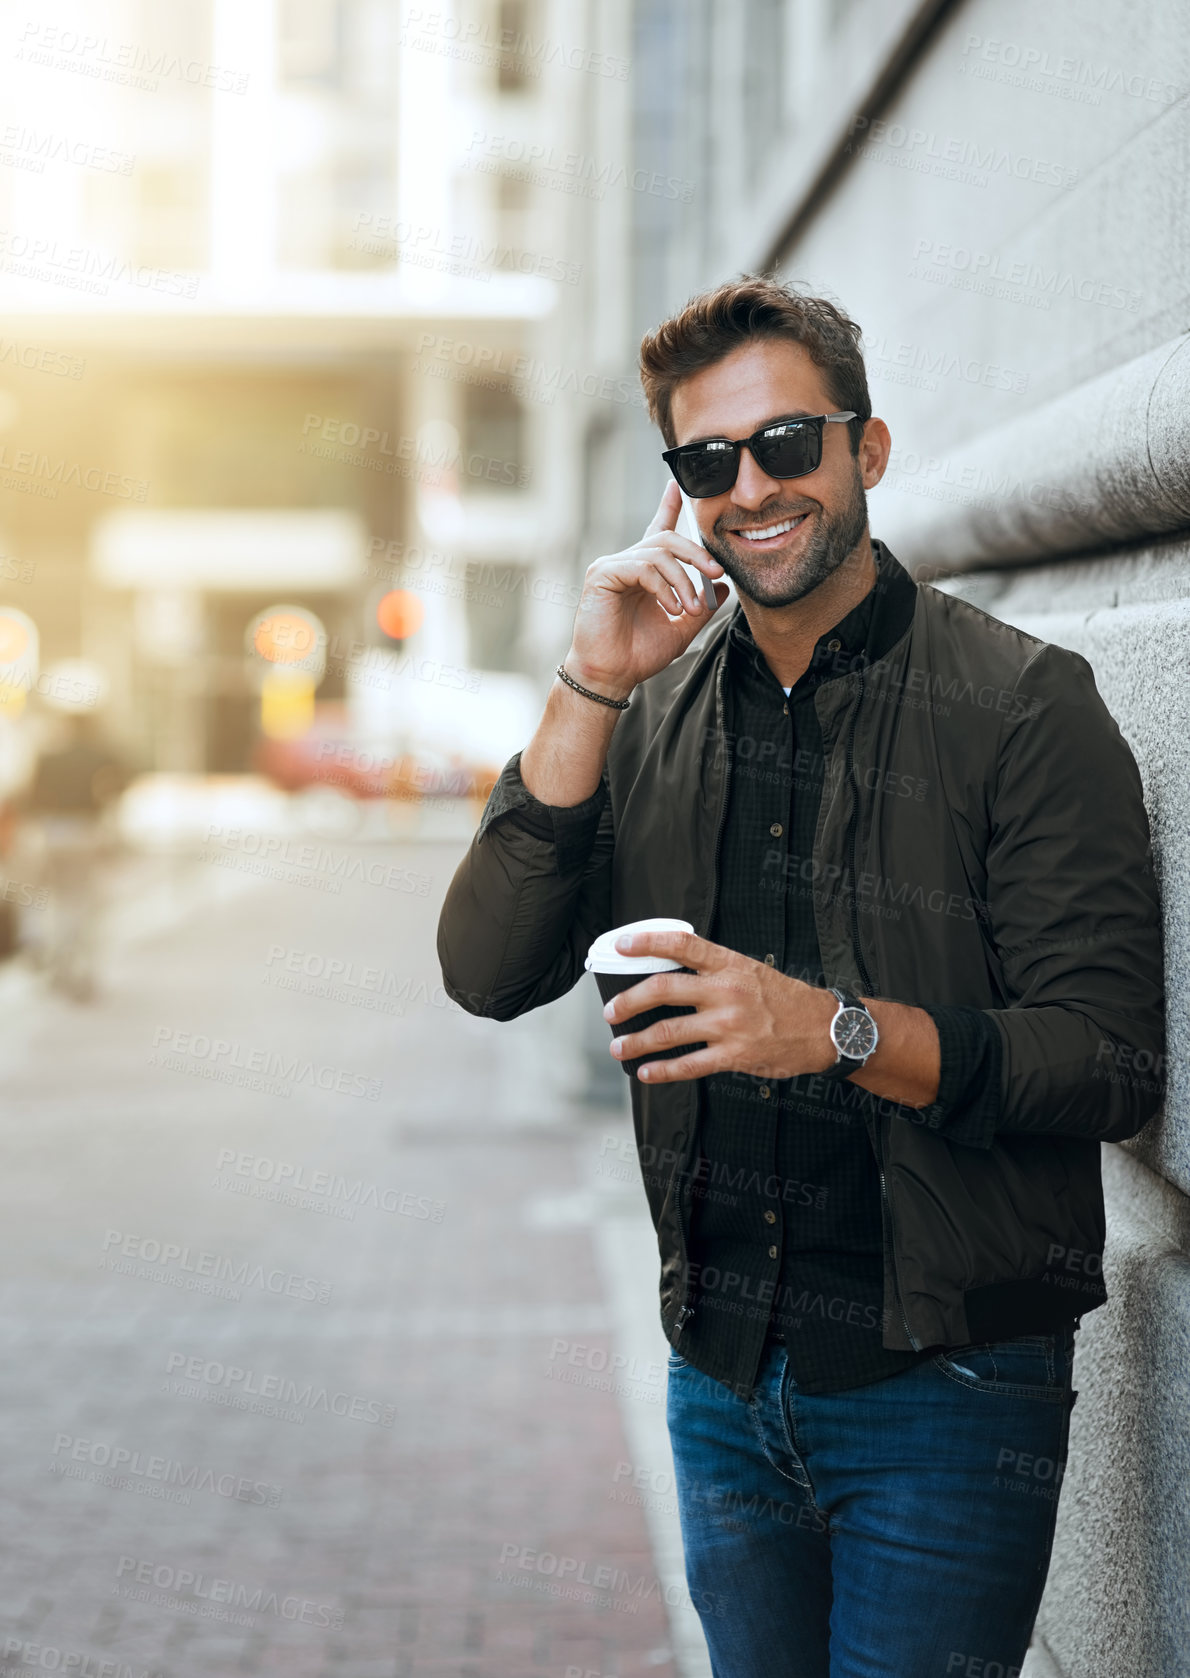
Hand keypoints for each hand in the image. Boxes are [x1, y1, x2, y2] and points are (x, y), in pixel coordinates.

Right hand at [565, 481, 730, 699]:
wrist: (613, 676)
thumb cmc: (640, 654)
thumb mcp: (682, 628)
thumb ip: (701, 607)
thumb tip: (722, 588)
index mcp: (644, 572)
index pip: (658, 530)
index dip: (668, 506)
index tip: (678, 487)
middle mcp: (627, 563)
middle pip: (667, 538)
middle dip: (697, 553)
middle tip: (717, 573)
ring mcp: (613, 566)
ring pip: (659, 554)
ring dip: (683, 581)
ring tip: (691, 610)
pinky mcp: (602, 574)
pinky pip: (643, 568)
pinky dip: (664, 587)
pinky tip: (672, 608)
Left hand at [601, 928, 838, 1082]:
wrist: (823, 1028)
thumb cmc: (784, 998)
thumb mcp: (751, 970)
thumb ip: (714, 970)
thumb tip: (669, 973)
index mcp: (729, 964)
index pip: (681, 944)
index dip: (646, 941)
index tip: (621, 944)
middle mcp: (726, 990)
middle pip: (663, 989)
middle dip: (628, 1001)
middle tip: (610, 1011)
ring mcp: (729, 1024)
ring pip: (668, 1031)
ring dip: (636, 1041)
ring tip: (619, 1046)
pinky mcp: (735, 1055)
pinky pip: (689, 1065)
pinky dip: (662, 1070)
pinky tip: (646, 1072)